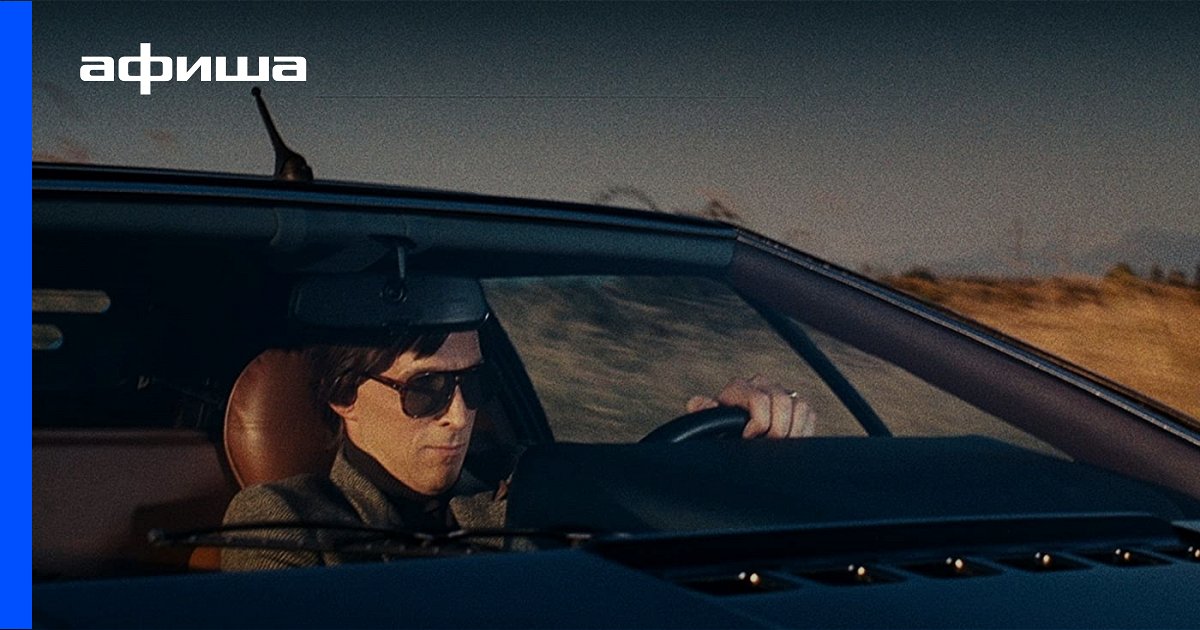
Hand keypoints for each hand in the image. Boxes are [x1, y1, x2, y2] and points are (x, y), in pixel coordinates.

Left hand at [686, 375, 815, 438]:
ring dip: (792, 430)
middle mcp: (762, 384)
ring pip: (799, 406)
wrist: (732, 438)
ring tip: (778, 445)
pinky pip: (808, 412)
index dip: (758, 423)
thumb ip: (703, 412)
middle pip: (782, 401)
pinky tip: (789, 442)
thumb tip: (698, 403)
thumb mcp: (708, 423)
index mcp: (740, 387)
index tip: (749, 439)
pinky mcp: (796, 404)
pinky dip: (803, 429)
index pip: (759, 399)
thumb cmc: (719, 432)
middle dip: (776, 429)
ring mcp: (780, 393)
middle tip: (766, 445)